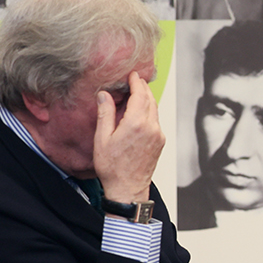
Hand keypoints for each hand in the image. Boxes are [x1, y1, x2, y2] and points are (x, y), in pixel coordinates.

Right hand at [94, 70, 164, 203]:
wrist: (128, 188)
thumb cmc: (112, 167)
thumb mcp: (102, 138)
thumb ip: (105, 114)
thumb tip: (105, 95)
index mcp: (137, 124)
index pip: (140, 95)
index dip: (136, 82)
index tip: (133, 74)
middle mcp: (152, 127)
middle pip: (150, 100)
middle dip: (143, 88)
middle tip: (134, 80)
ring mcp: (158, 135)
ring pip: (155, 110)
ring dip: (146, 99)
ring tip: (136, 93)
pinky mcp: (160, 141)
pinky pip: (156, 121)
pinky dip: (149, 112)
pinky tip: (139, 113)